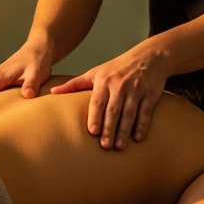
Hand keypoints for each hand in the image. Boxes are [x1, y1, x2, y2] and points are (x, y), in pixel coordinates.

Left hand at [50, 42, 167, 149]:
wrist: (148, 57)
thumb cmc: (117, 68)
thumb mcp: (95, 73)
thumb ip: (74, 84)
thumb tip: (52, 92)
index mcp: (105, 81)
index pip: (98, 101)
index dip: (95, 116)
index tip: (92, 132)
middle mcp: (120, 85)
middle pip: (114, 110)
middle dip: (109, 128)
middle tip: (105, 146)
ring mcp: (136, 90)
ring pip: (129, 113)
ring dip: (124, 131)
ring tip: (118, 146)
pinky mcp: (150, 94)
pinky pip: (145, 112)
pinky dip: (142, 125)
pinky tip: (137, 138)